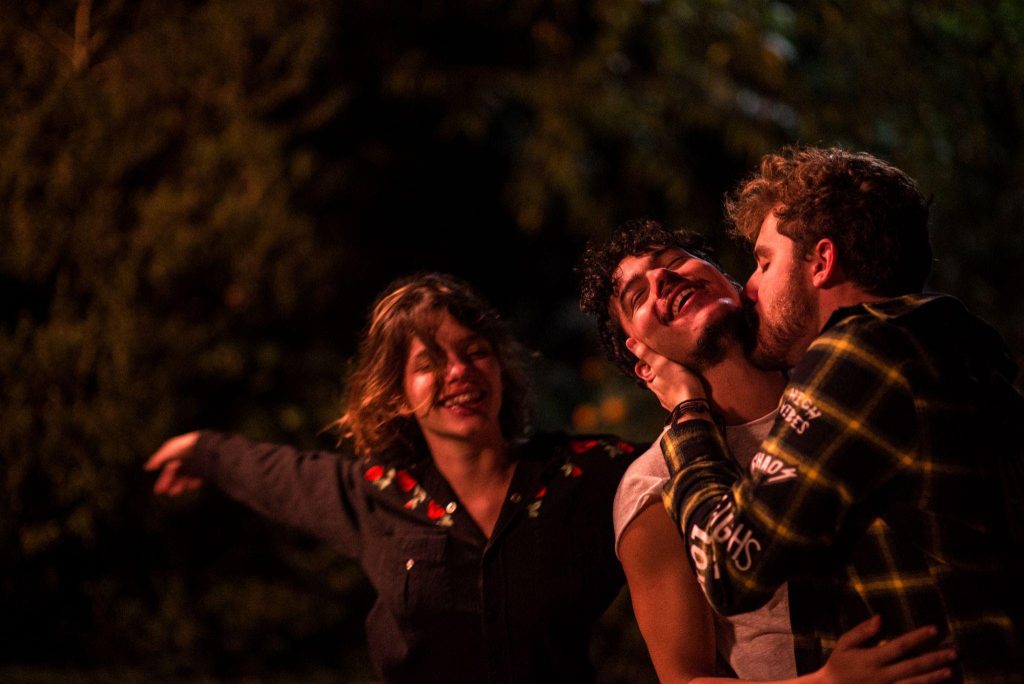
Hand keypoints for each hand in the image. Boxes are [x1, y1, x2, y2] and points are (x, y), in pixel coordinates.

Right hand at [145, 431, 203, 494]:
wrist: (205, 448)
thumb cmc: (186, 446)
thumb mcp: (168, 450)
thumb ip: (158, 459)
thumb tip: (147, 467)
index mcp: (178, 453)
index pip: (169, 469)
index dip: (163, 479)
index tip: (158, 490)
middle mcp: (187, 459)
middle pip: (177, 475)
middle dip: (169, 483)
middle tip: (164, 492)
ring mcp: (196, 465)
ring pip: (186, 479)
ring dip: (179, 486)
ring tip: (174, 491)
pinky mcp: (204, 470)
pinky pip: (197, 479)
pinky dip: (192, 483)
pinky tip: (189, 486)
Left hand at [625, 337, 705, 410]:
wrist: (694, 408)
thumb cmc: (678, 383)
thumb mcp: (662, 363)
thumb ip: (646, 353)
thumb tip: (628, 342)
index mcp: (652, 382)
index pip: (648, 370)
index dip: (652, 361)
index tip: (659, 354)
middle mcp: (659, 394)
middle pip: (658, 380)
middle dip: (662, 373)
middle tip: (672, 363)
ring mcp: (671, 402)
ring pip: (669, 390)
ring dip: (673, 383)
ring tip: (682, 375)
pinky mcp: (683, 408)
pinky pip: (680, 398)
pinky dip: (682, 392)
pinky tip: (688, 390)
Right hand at [816, 615, 955, 683]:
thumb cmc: (838, 666)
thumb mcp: (844, 644)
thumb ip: (862, 631)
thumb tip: (880, 618)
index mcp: (873, 659)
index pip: (900, 645)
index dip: (918, 637)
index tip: (935, 629)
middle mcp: (883, 675)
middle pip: (914, 666)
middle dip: (935, 658)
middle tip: (954, 652)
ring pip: (915, 683)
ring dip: (934, 677)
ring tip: (950, 670)